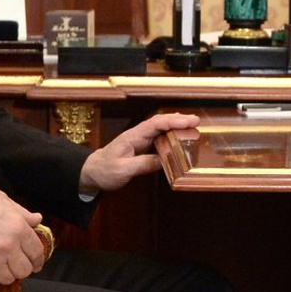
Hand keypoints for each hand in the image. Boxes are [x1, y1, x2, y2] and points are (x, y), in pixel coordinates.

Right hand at [0, 181, 44, 284]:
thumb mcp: (3, 200)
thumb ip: (22, 214)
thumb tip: (36, 220)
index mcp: (18, 228)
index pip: (37, 252)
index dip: (38, 260)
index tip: (36, 263)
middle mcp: (7, 246)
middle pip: (24, 270)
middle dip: (22, 267)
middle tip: (16, 263)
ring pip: (8, 279)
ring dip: (5, 273)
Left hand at [79, 110, 200, 194]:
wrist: (93, 172)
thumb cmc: (105, 170)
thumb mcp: (123, 170)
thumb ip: (143, 164)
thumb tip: (163, 160)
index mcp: (133, 136)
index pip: (155, 123)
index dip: (173, 121)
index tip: (188, 121)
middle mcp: (138, 135)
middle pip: (161, 122)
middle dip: (179, 119)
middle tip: (197, 121)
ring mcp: (141, 140)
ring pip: (162, 128)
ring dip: (177, 126)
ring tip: (194, 126)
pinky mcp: (143, 147)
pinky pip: (160, 138)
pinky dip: (172, 135)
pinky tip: (181, 137)